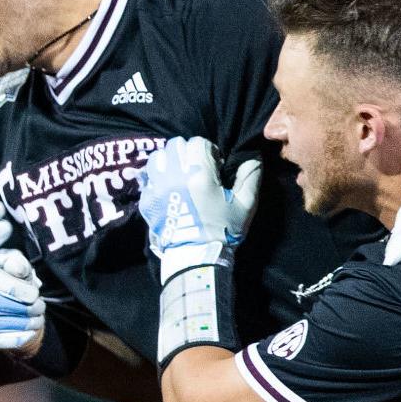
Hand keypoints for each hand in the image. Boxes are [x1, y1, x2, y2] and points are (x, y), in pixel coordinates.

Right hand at [0, 250, 44, 354]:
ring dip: (20, 324)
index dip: (15, 288)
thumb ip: (17, 262)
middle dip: (21, 307)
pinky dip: (12, 340)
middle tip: (40, 308)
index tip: (35, 294)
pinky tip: (28, 335)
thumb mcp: (14, 264)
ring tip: (37, 320)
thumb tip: (17, 269)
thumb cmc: (7, 279)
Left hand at [138, 137, 261, 281]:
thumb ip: (250, 176)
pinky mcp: (147, 201)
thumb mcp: (245, 205)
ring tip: (179, 175)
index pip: (197, 142)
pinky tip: (168, 189)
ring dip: (169, 161)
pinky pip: (148, 177)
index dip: (208, 151)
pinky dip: (157, 178)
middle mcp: (174, 176)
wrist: (196, 259)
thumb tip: (254, 156)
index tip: (214, 165)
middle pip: (176, 145)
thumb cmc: (223, 231)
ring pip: (158, 157)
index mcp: (199, 174)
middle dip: (187, 152)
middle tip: (196, 169)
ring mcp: (157, 188)